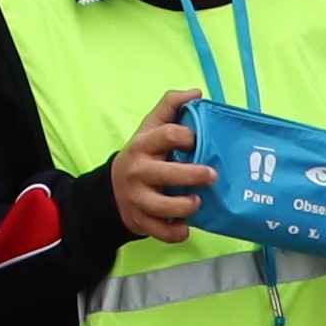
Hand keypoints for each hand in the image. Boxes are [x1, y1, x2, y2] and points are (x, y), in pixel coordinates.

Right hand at [110, 90, 209, 243]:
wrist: (112, 190)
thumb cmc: (143, 155)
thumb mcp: (150, 127)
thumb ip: (170, 106)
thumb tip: (196, 92)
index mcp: (143, 145)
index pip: (167, 135)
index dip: (188, 136)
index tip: (199, 141)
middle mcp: (138, 171)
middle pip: (166, 173)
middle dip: (193, 175)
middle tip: (212, 175)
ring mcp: (137, 198)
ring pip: (162, 206)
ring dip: (185, 206)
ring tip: (197, 202)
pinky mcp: (140, 221)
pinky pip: (160, 232)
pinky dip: (175, 233)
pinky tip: (186, 227)